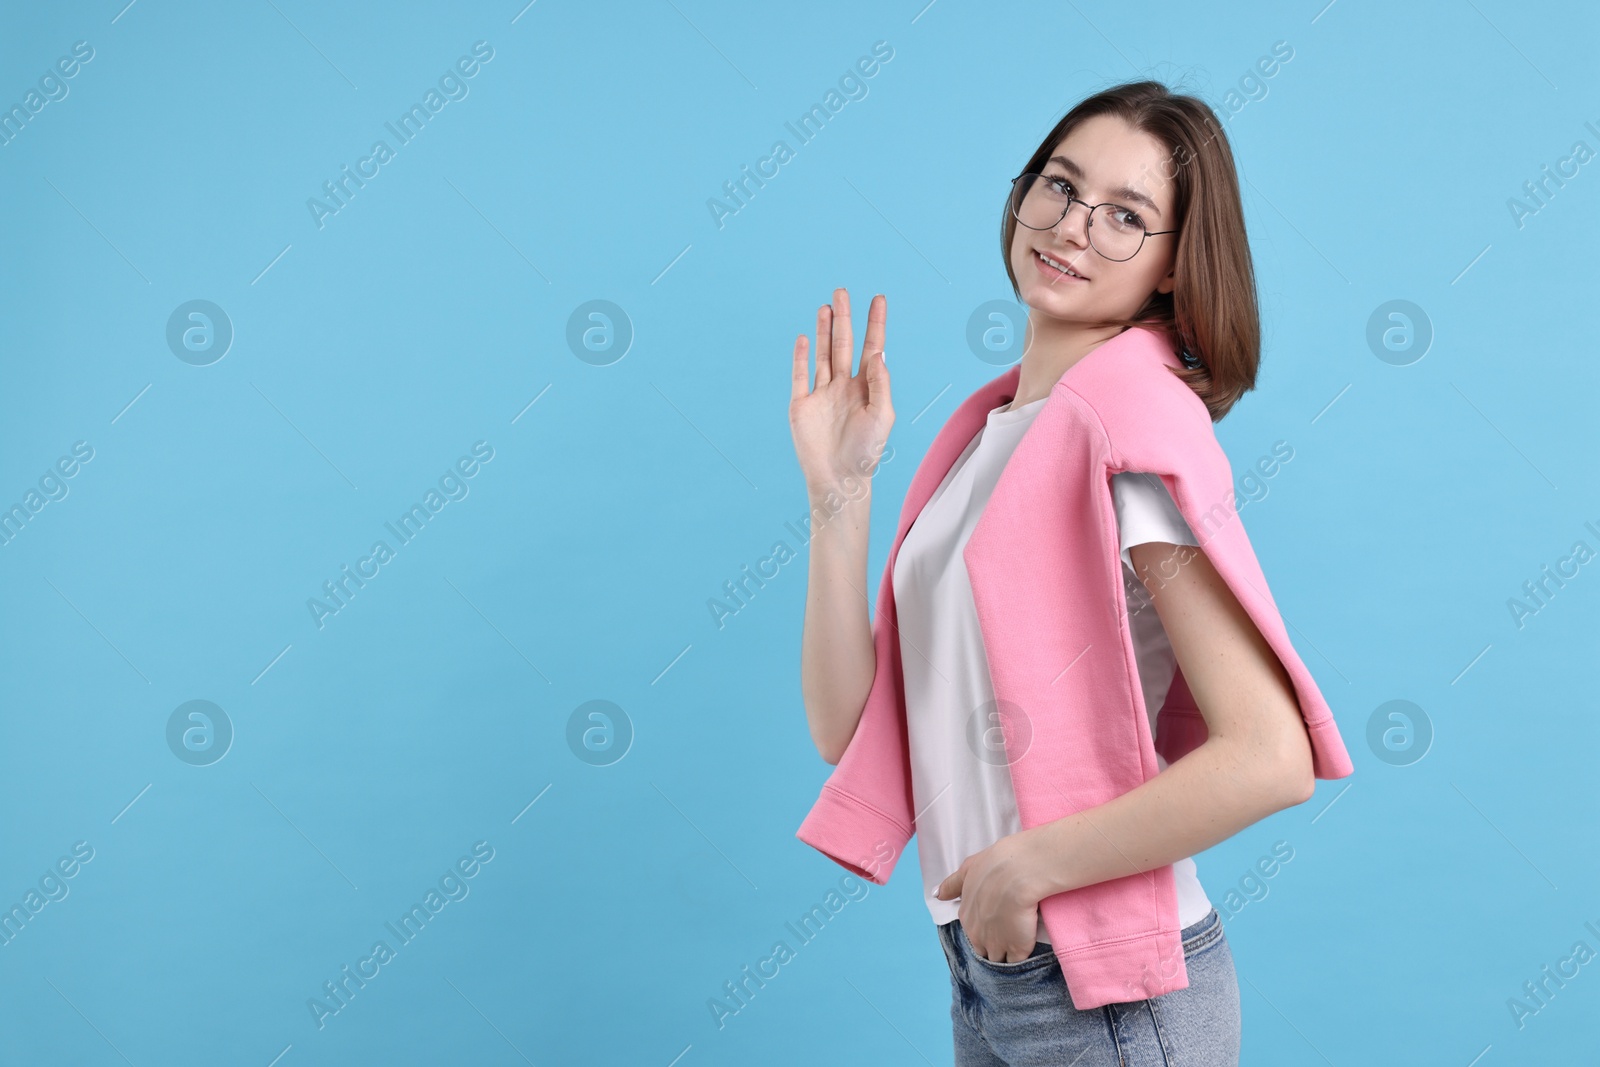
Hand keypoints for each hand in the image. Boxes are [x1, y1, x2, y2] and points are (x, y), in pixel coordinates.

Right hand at [789, 288, 892, 497]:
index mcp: (866, 389)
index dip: (875, 323)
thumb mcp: (883, 415)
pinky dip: (801, 356)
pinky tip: (803, 338)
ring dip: (824, 330)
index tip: (879, 299)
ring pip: (823, 354)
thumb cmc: (866, 453)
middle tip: (843, 291)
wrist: (838, 479)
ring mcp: (822, 395)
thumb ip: (880, 384)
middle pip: (844, 344)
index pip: (872, 348)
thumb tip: (878, 353)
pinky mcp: (801, 405)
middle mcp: (844, 387)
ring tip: (826, 306)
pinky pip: (801, 375)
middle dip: (844, 318)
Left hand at [934, 831, 1044, 964]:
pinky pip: (1017, 962)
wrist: (1019, 872)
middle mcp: (978, 935)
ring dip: (1007, 955)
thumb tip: (937, 894)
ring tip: (1020, 943)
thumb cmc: (994, 865)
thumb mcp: (968, 869)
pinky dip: (1022, 959)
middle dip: (994, 946)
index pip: (973, 933)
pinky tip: (1029, 948)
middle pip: (984, 950)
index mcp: (966, 917)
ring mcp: (997, 945)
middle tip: (1010, 933)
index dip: (985, 930)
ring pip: (999, 959)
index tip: (997, 922)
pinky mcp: (1017, 950)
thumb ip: (952, 885)